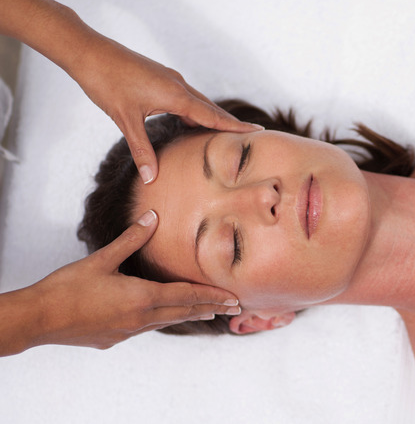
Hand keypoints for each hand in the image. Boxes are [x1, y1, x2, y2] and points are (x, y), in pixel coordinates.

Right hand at [29, 210, 240, 349]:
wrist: (38, 319)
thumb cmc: (67, 287)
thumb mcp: (101, 259)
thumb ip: (131, 239)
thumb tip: (152, 217)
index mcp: (142, 297)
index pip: (187, 296)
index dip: (212, 296)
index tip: (234, 298)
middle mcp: (140, 318)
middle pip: (184, 311)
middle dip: (211, 307)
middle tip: (235, 307)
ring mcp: (128, 331)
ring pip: (166, 321)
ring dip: (189, 315)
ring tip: (208, 313)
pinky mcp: (114, 339)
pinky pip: (146, 328)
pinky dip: (163, 320)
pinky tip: (163, 317)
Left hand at [71, 37, 261, 183]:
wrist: (89, 52)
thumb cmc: (106, 83)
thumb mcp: (125, 120)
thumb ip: (142, 150)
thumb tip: (152, 178)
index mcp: (176, 95)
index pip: (213, 115)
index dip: (235, 127)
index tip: (259, 131)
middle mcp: (178, 85)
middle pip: (211, 108)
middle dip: (230, 123)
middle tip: (251, 135)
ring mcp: (170, 79)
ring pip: (199, 102)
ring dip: (212, 117)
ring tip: (225, 133)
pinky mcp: (161, 77)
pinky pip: (186, 97)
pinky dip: (195, 110)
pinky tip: (191, 120)